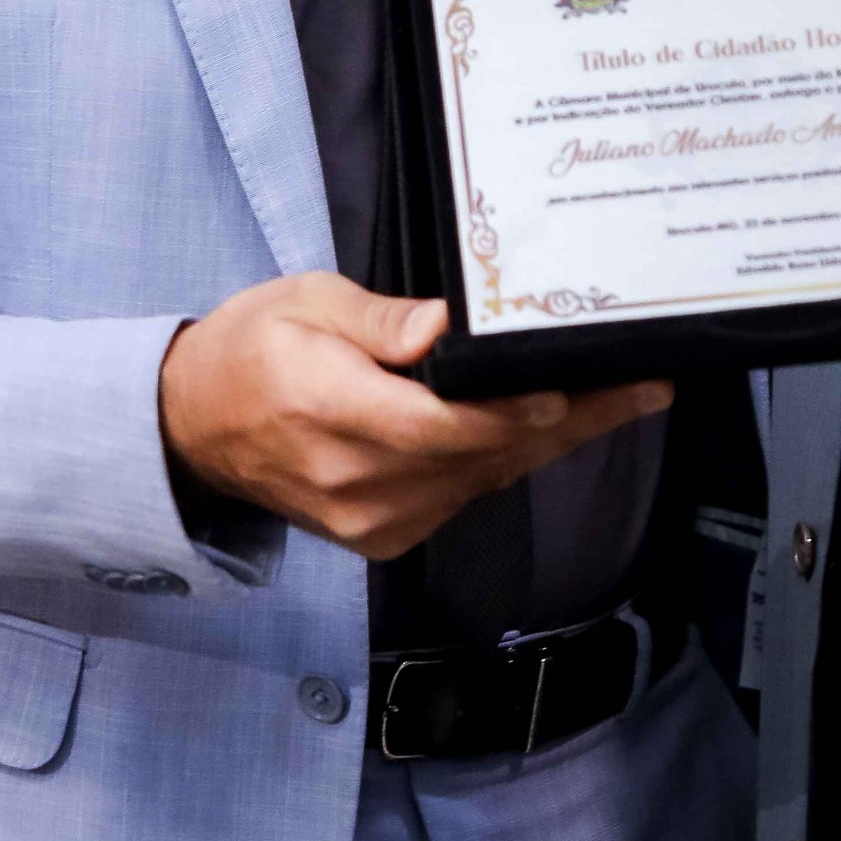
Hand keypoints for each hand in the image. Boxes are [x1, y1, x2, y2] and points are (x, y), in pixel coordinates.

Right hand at [159, 274, 669, 563]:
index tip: (574, 386)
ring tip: (626, 396)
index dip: (514, 410)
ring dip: (554, 438)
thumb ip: (379, 320)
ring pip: (485, 478)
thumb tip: (445, 328)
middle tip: (645, 386)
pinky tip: (558, 424)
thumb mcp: (304, 302)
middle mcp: (356, 481)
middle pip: (483, 454)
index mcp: (329, 413)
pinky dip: (510, 458)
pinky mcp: (383, 538)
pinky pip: (465, 494)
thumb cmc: (252, 349)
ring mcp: (371, 520)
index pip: (440, 424)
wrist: (195, 429)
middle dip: (571, 418)